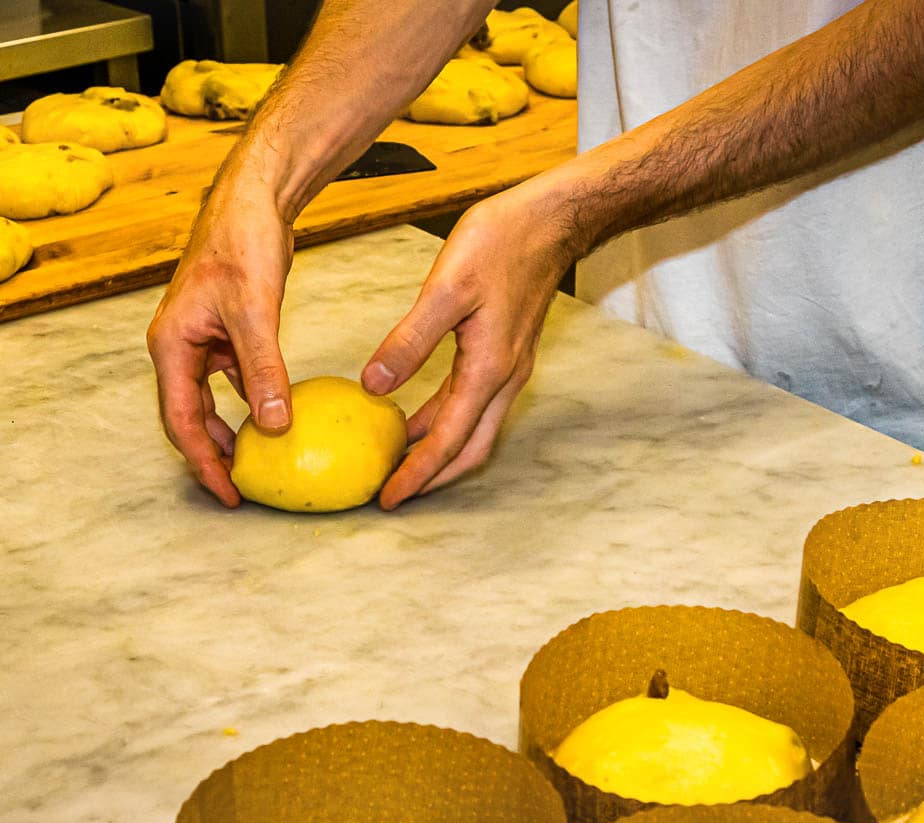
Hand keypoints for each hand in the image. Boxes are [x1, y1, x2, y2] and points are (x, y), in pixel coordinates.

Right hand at [146, 173, 295, 506]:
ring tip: (255, 463)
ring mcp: (200, 340)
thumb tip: (273, 426)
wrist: (252, 200)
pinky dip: (249, 401)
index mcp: (171, 345)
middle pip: (189, 417)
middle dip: (211, 455)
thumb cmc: (242, 244)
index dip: (204, 463)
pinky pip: (232, 379)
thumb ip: (263, 370)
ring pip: (210, 401)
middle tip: (241, 490)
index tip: (229, 495)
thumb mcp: (255, 311)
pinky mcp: (224, 332)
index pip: (182, 421)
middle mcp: (178, 346)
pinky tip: (273, 416)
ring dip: (229, 431)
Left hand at [362, 180, 575, 508]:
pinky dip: (446, 421)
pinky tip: (417, 417)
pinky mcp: (505, 354)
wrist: (550, 221)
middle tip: (394, 495)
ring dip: (439, 452)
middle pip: (469, 451)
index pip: (448, 441)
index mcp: (487, 371)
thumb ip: (409, 341)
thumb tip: (373, 386)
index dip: (416, 474)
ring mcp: (508, 369)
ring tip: (399, 463)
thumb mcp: (446, 290)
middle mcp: (503, 379)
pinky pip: (473, 405)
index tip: (387, 500)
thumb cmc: (501, 244)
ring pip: (474, 431)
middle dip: (432, 478)